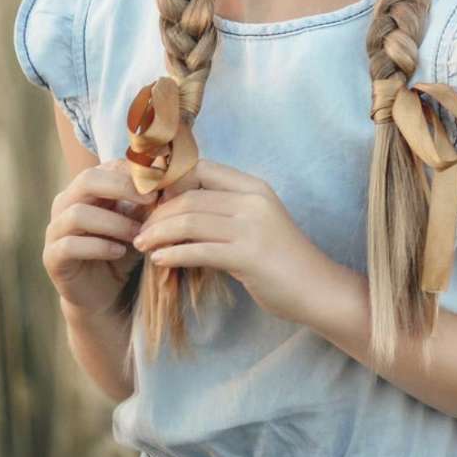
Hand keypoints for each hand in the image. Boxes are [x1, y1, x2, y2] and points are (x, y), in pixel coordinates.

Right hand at [44, 159, 157, 314]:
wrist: (105, 291)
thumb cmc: (124, 248)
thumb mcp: (139, 223)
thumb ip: (148, 204)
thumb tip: (171, 182)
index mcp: (86, 189)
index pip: (107, 166)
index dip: (135, 173)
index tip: (162, 183)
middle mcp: (66, 203)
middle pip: (87, 180)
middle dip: (122, 187)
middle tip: (151, 199)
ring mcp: (55, 229)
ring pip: (78, 214)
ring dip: (114, 223)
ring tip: (138, 234)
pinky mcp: (52, 257)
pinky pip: (70, 245)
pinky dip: (99, 247)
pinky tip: (120, 252)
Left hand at [130, 157, 337, 325]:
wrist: (317, 288)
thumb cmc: (283, 258)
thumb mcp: (257, 222)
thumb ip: (225, 211)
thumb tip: (178, 212)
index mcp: (254, 187)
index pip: (200, 169)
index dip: (168, 181)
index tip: (149, 201)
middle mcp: (253, 200)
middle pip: (189, 197)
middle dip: (157, 214)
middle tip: (140, 230)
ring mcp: (252, 227)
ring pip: (189, 221)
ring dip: (158, 234)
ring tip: (142, 245)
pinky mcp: (248, 256)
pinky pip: (198, 251)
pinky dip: (172, 254)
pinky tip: (160, 261)